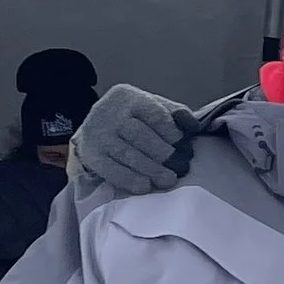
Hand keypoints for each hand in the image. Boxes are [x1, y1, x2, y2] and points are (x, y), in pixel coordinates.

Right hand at [74, 84, 197, 194]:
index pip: (153, 113)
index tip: (183, 146)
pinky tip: (145, 186)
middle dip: (163, 154)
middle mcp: (108, 112)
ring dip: (151, 170)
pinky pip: (111, 170)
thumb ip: (174, 113)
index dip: (171, 132)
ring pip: (127, 154)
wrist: (94, 127)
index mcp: (127, 97)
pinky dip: (130, 180)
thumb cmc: (132, 118)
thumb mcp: (151, 106)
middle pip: (140, 135)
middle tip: (181, 167)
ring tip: (168, 179)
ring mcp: (96, 134)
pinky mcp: (90, 155)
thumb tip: (193, 125)